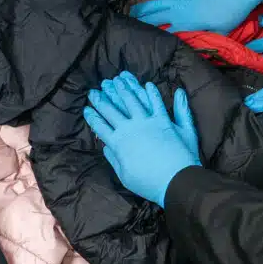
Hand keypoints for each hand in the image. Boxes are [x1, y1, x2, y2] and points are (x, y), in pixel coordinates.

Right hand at [84, 72, 200, 206]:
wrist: (175, 181)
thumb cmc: (149, 183)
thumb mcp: (124, 176)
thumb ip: (114, 159)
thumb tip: (106, 146)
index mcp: (118, 143)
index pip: (101, 126)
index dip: (93, 116)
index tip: (86, 108)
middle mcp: (130, 128)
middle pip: (112, 110)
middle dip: (102, 99)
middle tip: (94, 90)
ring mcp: (148, 122)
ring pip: (132, 101)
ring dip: (124, 89)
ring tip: (117, 80)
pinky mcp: (165, 121)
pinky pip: (157, 103)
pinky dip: (152, 93)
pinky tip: (146, 84)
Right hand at [130, 0, 262, 33]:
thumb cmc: (232, 12)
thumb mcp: (220, 32)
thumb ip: (205, 38)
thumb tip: (195, 46)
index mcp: (186, 25)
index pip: (165, 33)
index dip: (153, 37)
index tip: (142, 41)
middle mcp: (177, 11)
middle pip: (154, 18)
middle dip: (141, 23)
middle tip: (129, 26)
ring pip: (154, 3)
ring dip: (141, 8)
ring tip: (130, 12)